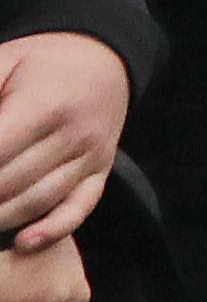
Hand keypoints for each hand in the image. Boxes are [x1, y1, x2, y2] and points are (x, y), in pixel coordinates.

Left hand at [0, 33, 121, 251]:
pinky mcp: (100, 172)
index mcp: (46, 105)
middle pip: (9, 183)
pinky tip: (22, 243)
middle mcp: (73, 134)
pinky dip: (52, 231)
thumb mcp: (2, 62)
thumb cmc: (39, 62)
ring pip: (37, 201)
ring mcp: (90, 156)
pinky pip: (78, 209)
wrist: (103, 58)